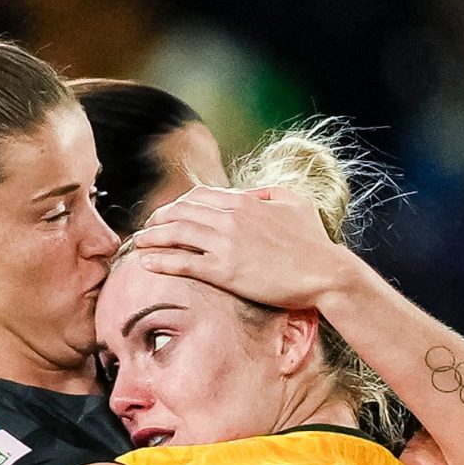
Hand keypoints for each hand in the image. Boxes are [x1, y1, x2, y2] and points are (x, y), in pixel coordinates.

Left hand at [131, 186, 358, 311]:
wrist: (324, 272)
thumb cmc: (314, 241)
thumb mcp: (295, 203)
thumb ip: (269, 193)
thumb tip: (253, 192)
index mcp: (244, 201)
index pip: (200, 196)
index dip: (178, 204)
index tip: (168, 213)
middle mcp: (230, 218)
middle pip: (182, 211)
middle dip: (159, 218)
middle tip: (147, 228)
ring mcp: (226, 244)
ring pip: (177, 234)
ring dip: (153, 237)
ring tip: (139, 243)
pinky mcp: (224, 271)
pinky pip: (184, 262)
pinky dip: (161, 260)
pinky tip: (146, 263)